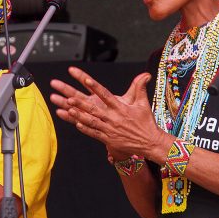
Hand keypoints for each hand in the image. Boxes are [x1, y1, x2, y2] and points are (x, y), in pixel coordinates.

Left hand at [50, 67, 164, 156]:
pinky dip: (85, 128)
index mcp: (121, 108)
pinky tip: (76, 123)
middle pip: (94, 108)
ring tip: (68, 109)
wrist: (150, 142)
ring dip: (79, 115)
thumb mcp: (143, 103)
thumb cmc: (146, 122)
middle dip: (81, 102)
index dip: (95, 87)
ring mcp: (110, 129)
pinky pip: (94, 133)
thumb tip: (145, 74)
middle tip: (69, 97)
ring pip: (92, 121)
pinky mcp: (109, 139)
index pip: (105, 95)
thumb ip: (140, 87)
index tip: (86, 79)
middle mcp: (114, 118)